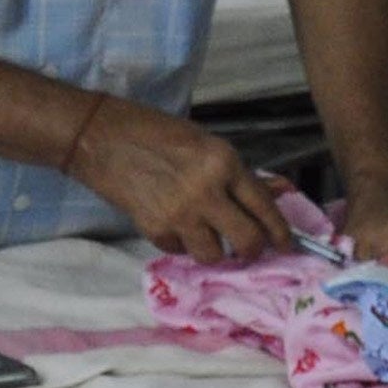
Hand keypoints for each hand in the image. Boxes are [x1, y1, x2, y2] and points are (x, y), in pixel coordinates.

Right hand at [72, 99, 298, 261]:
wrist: (101, 137)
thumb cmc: (155, 132)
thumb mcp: (205, 143)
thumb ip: (239, 173)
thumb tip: (276, 193)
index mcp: (223, 162)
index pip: (264, 206)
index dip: (280, 231)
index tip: (286, 244)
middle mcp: (207, 191)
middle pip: (247, 241)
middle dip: (254, 251)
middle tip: (251, 250)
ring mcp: (179, 214)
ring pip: (214, 256)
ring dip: (216, 251)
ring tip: (207, 235)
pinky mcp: (155, 230)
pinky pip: (180, 250)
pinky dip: (182, 243)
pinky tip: (175, 223)